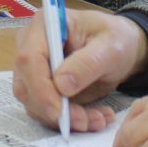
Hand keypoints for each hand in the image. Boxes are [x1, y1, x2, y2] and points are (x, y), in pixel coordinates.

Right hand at [12, 10, 147, 132]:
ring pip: (35, 104)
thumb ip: (87, 63)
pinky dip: (70, 120)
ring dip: (66, 119)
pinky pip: (47, 112)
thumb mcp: (111, 47)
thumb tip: (61, 86)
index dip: (40, 87)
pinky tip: (95, 117)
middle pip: (26, 86)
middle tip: (86, 121)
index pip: (29, 59)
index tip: (58, 111)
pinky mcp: (42, 89)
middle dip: (54, 110)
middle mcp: (32, 46)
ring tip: (98, 118)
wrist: (121, 48)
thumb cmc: (115, 38)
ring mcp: (34, 70)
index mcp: (44, 25)